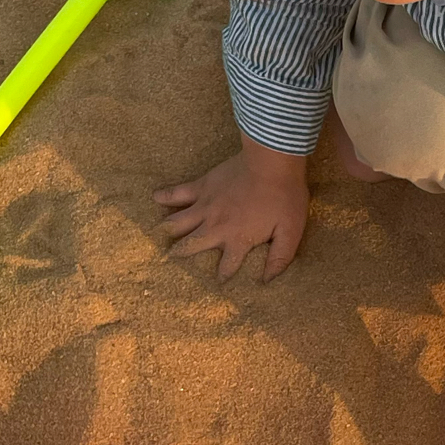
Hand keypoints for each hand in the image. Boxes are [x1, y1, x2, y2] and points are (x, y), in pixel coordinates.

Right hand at [155, 138, 309, 280]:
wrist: (271, 162)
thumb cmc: (284, 197)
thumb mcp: (291, 233)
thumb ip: (279, 259)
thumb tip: (268, 281)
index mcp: (237, 240)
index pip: (226, 267)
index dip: (222, 276)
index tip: (219, 281)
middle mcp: (215, 226)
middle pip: (192, 245)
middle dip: (180, 255)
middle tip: (169, 261)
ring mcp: (205, 205)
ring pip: (178, 223)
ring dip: (167, 231)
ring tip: (156, 238)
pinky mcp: (202, 186)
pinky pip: (178, 192)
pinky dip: (165, 196)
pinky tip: (154, 197)